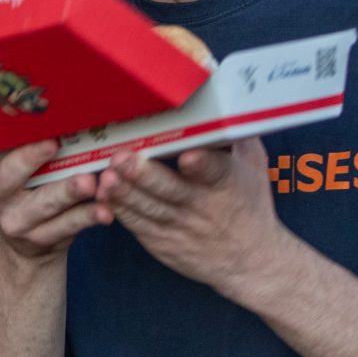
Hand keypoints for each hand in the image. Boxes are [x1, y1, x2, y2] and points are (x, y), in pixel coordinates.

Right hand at [0, 137, 109, 263]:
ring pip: (41, 204)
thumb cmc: (22, 186)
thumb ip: (16, 142)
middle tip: (52, 143)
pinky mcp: (41, 240)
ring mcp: (14, 222)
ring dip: (66, 191)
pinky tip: (105, 209)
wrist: (26, 243)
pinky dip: (87, 216)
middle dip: (27, 160)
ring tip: (88, 181)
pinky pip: (66, 226)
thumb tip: (53, 102)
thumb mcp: (8, 166)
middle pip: (4, 180)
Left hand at [94, 137, 297, 301]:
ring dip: (125, 192)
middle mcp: (204, 207)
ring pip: (149, 208)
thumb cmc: (249, 202)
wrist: (250, 261)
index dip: (201, 165)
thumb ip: (234, 135)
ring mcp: (182, 227)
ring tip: (107, 176)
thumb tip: (222, 95)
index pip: (215, 172)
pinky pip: (138, 225)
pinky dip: (121, 209)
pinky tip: (104, 194)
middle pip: (171, 190)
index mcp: (228, 183)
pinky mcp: (164, 243)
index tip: (187, 156)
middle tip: (121, 158)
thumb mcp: (253, 166)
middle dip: (144, 174)